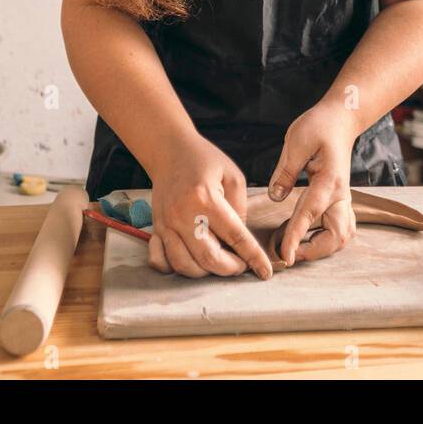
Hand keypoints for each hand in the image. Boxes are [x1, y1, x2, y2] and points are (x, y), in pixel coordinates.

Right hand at [147, 136, 272, 279]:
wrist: (169, 151)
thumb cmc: (204, 161)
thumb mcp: (233, 177)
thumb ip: (240, 210)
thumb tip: (240, 243)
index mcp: (205, 198)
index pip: (235, 236)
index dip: (253, 257)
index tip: (265, 271)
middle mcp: (182, 214)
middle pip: (209, 259)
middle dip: (230, 269)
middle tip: (242, 265)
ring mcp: (166, 223)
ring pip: (184, 266)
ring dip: (206, 272)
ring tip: (219, 262)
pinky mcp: (156, 228)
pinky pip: (160, 261)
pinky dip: (175, 268)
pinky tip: (191, 261)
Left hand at [267, 102, 357, 265]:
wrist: (342, 118)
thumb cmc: (319, 125)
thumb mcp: (296, 141)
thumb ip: (285, 171)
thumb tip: (276, 197)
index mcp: (329, 181)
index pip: (311, 214)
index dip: (296, 237)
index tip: (284, 255)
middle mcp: (341, 194)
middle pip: (337, 236)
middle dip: (314, 251)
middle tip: (288, 254)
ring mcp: (343, 198)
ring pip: (342, 236)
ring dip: (322, 247)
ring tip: (296, 249)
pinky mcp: (340, 199)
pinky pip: (340, 227)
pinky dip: (326, 239)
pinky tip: (308, 238)